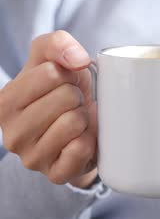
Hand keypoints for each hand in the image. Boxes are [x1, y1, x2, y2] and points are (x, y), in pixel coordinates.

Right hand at [0, 31, 97, 187]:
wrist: (78, 129)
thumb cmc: (63, 91)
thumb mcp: (54, 59)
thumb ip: (57, 44)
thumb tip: (76, 60)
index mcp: (4, 102)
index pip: (51, 73)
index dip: (68, 74)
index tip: (63, 84)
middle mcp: (11, 133)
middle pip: (66, 97)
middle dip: (78, 96)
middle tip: (73, 105)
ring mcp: (32, 158)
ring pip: (74, 122)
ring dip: (85, 117)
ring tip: (78, 121)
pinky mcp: (55, 174)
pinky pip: (81, 149)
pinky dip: (91, 140)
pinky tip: (84, 139)